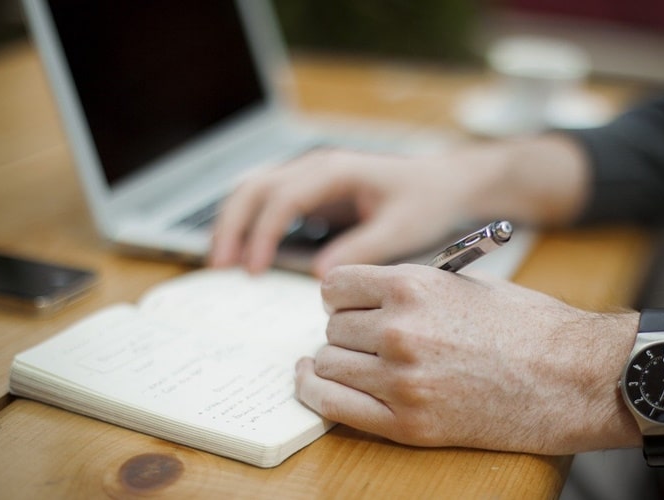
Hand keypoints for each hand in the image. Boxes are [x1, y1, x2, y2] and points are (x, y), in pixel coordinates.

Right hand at [209, 149, 477, 275]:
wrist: (444, 184)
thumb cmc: (426, 202)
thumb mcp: (401, 229)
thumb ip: (362, 249)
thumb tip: (320, 276)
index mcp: (336, 170)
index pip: (283, 197)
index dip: (262, 233)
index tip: (253, 269)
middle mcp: (317, 166)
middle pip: (255, 187)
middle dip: (231, 224)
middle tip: (220, 267)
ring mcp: (311, 176)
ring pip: (254, 190)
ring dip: (233, 222)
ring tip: (221, 263)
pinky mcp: (312, 192)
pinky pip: (268, 202)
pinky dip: (249, 223)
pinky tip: (243, 253)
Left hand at [294, 263, 639, 454]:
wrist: (574, 377)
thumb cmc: (529, 326)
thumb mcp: (467, 284)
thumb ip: (412, 287)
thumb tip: (368, 295)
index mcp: (414, 286)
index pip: (336, 285)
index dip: (341, 295)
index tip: (348, 305)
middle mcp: (400, 329)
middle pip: (333, 327)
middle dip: (346, 329)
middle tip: (366, 337)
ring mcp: (402, 379)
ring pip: (328, 363)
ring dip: (337, 361)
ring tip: (357, 361)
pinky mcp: (409, 423)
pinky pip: (334, 405)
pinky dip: (317, 392)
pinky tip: (316, 382)